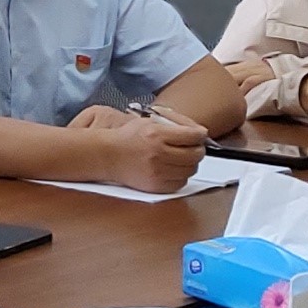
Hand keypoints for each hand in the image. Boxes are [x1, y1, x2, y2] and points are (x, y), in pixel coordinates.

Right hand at [63, 105, 203, 191]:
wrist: (107, 155)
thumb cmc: (128, 137)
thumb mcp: (149, 121)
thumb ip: (175, 125)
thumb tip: (200, 133)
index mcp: (157, 134)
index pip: (193, 136)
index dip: (200, 134)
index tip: (199, 134)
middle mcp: (158, 154)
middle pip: (196, 154)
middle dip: (198, 149)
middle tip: (192, 146)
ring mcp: (157, 172)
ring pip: (191, 170)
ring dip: (190, 163)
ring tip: (182, 158)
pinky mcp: (155, 186)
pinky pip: (180, 183)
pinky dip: (181, 176)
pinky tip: (174, 169)